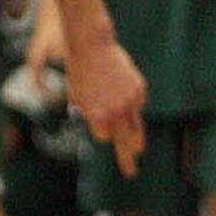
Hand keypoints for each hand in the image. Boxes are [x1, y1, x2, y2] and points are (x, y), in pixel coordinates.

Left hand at [66, 28, 146, 177]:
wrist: (90, 42)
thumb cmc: (79, 67)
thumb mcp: (76, 92)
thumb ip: (87, 110)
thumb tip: (97, 122)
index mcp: (97, 114)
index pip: (103, 137)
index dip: (100, 132)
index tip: (99, 129)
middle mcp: (115, 111)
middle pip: (125, 144)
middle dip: (127, 159)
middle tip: (130, 172)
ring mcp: (129, 100)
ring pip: (137, 129)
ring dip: (137, 141)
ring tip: (137, 150)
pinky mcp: (139, 88)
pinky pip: (138, 104)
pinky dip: (133, 103)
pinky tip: (125, 93)